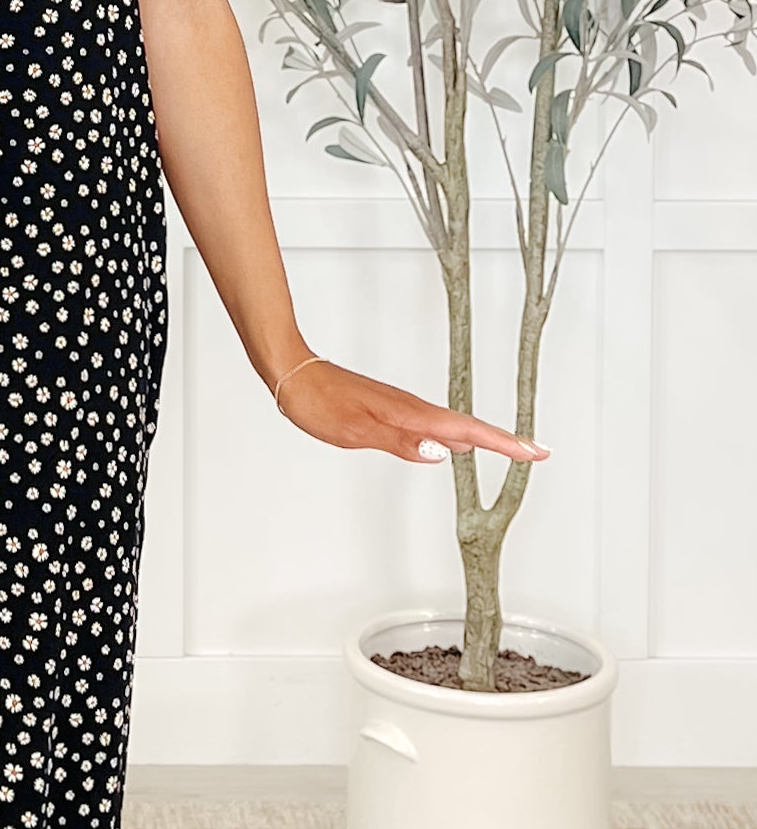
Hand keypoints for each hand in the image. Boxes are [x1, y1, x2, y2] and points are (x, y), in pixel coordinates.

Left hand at [272, 355, 548, 466]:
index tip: (533, 452)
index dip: (502, 444)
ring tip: (510, 450)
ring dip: (483, 439)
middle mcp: (412, 409)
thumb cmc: (318, 402)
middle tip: (535, 453)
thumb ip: (402, 443)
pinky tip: (456, 446)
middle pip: (469, 427)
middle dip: (504, 441)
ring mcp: (404, 408)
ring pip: (452, 426)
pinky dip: (454, 435)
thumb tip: (444, 454)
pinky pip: (433, 424)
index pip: (467, 432)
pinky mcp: (392, 408)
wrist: (293, 374)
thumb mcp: (356, 431)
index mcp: (409, 415)